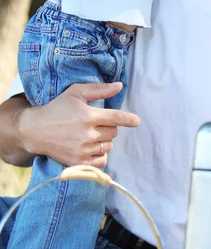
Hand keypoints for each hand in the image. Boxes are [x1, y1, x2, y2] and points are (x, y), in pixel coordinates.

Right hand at [19, 82, 139, 167]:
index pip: (117, 118)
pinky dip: (101, 154)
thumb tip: (120, 86)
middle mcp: (87, 135)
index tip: (137, 121)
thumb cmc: (58, 108)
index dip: (129, 119)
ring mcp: (83, 150)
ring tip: (91, 134)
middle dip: (109, 127)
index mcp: (88, 116)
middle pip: (113, 133)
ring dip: (104, 140)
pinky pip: (101, 161)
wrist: (36, 130)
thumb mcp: (76, 92)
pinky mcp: (78, 162)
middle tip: (96, 123)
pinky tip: (93, 147)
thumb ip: (100, 89)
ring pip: (108, 146)